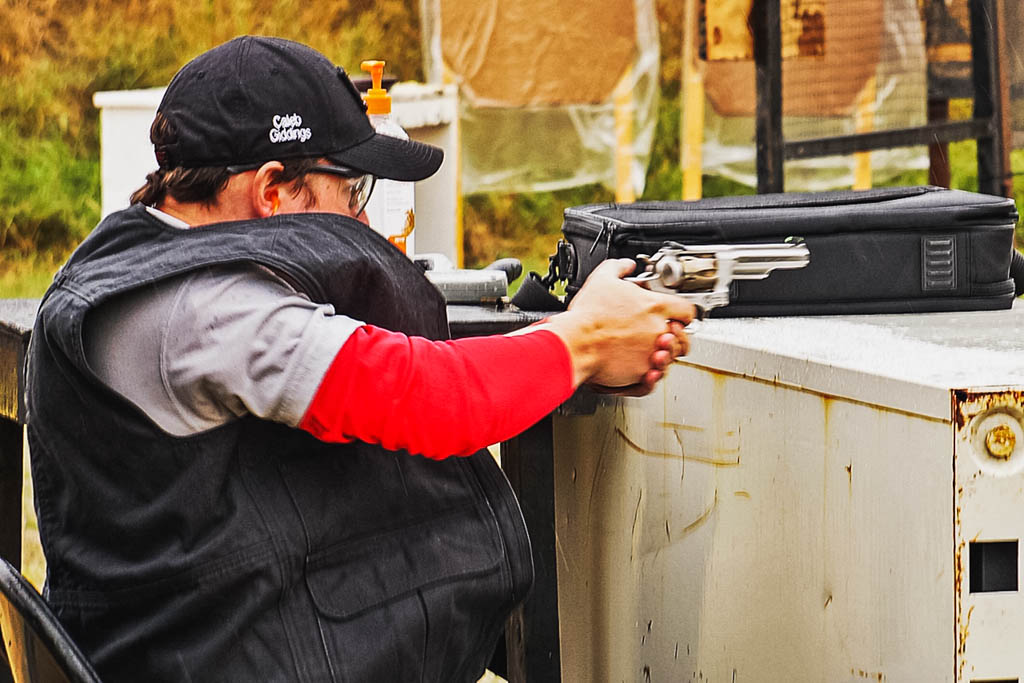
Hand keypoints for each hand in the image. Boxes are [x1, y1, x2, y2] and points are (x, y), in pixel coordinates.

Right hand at [543, 259, 694, 390]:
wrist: (575, 343)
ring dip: (663, 355)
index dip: (683, 314)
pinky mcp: (640, 372)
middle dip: (676, 338)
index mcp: (654, 306)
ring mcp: (651, 353)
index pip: (687, 310)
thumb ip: (619, 268)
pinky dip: (651, 375)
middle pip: (683, 338)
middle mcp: (658, 330)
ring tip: (648, 351)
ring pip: (671, 359)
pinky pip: (655, 377)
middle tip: (663, 335)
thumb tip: (626, 265)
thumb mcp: (602, 278)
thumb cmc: (588, 315)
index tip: (675, 317)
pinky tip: (642, 368)